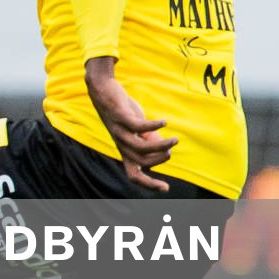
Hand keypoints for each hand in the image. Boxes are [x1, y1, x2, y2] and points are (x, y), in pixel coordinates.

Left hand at [84, 58, 176, 192]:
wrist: (103, 89)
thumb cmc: (122, 110)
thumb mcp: (135, 127)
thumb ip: (146, 138)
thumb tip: (160, 148)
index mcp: (124, 149)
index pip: (133, 175)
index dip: (148, 184)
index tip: (166, 188)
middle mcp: (120, 144)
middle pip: (141, 162)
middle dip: (160, 159)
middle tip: (171, 148)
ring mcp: (119, 131)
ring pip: (141, 147)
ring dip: (161, 145)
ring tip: (175, 139)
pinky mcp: (120, 117)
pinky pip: (138, 126)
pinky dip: (154, 126)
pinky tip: (164, 122)